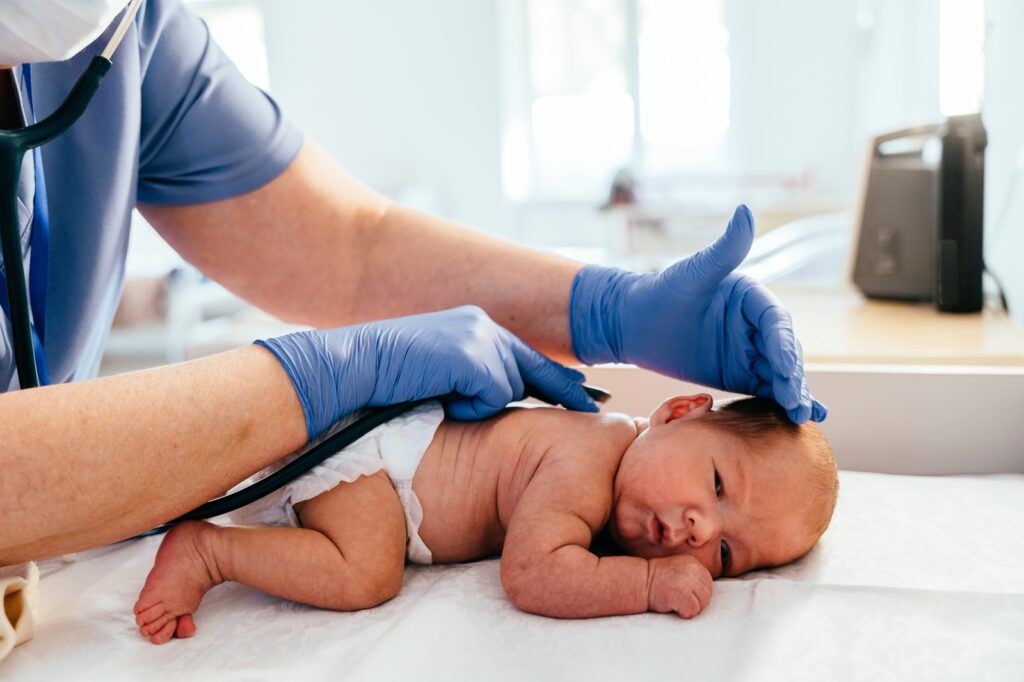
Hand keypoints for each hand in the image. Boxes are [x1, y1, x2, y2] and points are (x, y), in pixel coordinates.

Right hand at [256, 305, 597, 438]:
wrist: (351, 366)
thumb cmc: (384, 381)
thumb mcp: (435, 375)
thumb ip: (468, 380)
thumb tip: (497, 400)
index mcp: (473, 327)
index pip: (524, 356)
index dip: (555, 379)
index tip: (584, 394)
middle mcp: (482, 325)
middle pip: (530, 369)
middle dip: (560, 390)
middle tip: (593, 407)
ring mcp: (479, 338)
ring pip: (511, 386)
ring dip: (481, 403)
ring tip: (441, 398)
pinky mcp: (473, 355)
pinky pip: (494, 396)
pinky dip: (471, 406)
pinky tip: (440, 397)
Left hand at [569, 205, 826, 423]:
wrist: (632, 324)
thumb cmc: (660, 292)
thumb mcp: (692, 274)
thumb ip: (723, 249)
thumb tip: (746, 211)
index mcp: (751, 296)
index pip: (775, 321)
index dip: (783, 344)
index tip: (786, 366)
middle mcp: (756, 323)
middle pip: (783, 350)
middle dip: (792, 376)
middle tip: (797, 401)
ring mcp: (751, 350)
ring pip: (780, 373)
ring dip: (794, 392)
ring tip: (803, 415)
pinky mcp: (741, 373)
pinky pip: (767, 388)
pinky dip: (784, 401)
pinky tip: (802, 418)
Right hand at [647, 555, 712, 618]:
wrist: (639, 582)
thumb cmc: (656, 580)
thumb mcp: (678, 571)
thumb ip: (693, 577)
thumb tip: (704, 591)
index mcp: (693, 563)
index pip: (707, 584)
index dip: (696, 593)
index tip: (683, 593)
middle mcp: (694, 569)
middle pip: (707, 594)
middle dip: (695, 601)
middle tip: (678, 599)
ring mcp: (689, 581)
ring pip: (702, 603)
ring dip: (690, 607)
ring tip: (675, 601)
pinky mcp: (683, 594)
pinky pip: (692, 611)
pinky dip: (683, 613)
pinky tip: (672, 605)